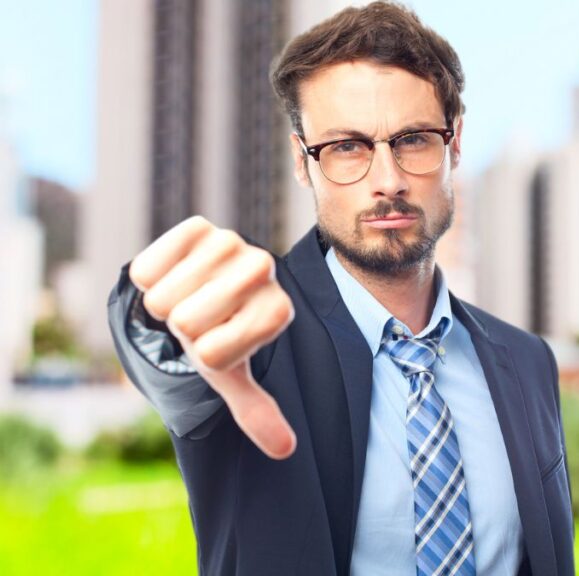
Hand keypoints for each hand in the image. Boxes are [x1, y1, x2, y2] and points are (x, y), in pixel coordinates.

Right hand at [128, 216, 296, 459]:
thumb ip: (257, 412)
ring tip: (191, 295)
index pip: (213, 353)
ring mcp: (232, 242)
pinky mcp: (198, 226)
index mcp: (278, 310)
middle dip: (183, 330)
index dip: (205, 354)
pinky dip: (151, 278)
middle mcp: (265, 269)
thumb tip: (284, 449)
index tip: (221, 341)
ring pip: (163, 299)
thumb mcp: (234, 375)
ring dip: (166, 304)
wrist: (205, 287)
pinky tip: (176, 273)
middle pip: (186, 323)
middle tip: (202, 318)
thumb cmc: (222, 334)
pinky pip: (147, 269)